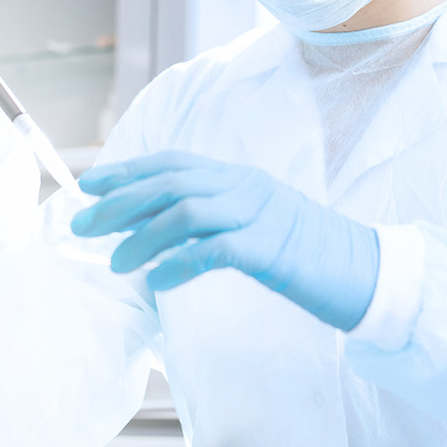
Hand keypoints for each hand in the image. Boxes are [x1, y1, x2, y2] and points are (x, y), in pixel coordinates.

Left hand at [72, 151, 379, 330]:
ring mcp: (259, 215)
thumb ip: (214, 222)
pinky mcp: (270, 249)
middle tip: (82, 226)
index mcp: (239, 178)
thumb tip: (156, 235)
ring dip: (142, 237)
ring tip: (116, 264)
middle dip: (119, 203)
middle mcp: (245, 186)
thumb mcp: (255, 226)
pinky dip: (179, 264)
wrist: (364, 272)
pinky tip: (157, 282)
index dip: (127, 172)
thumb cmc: (306, 256)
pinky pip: (214, 250)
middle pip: (170, 183)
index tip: (88, 187)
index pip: (172, 164)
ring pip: (186, 212)